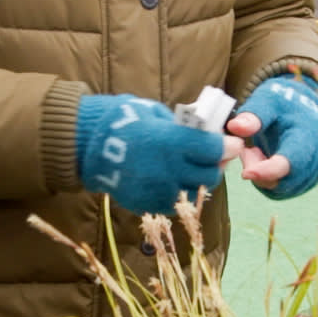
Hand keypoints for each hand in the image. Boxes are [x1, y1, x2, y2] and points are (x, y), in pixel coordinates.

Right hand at [76, 91, 228, 215]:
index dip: (228, 147)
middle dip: (216, 166)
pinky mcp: (146, 204)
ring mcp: (157, 190)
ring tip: (195, 170)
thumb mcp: (153, 112)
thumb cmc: (120, 120)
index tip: (232, 144)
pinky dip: (179, 194)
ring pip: (194, 193)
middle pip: (209, 176)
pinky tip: (174, 181)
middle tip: (215, 158)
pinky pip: (174, 204)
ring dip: (199, 182)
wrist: (85, 146)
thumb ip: (180, 125)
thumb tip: (203, 131)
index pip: (214, 149)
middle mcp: (168, 169)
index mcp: (172, 142)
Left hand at [226, 73, 317, 199]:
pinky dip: (265, 179)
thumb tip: (234, 127)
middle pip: (283, 182)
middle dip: (259, 171)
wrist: (304, 110)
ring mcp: (310, 174)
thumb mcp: (268, 102)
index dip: (267, 171)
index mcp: (307, 138)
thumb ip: (252, 115)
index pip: (289, 163)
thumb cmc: (284, 105)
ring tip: (256, 151)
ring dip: (261, 175)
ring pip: (279, 189)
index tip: (245, 173)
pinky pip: (278, 190)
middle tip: (248, 151)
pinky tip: (262, 160)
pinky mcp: (303, 182)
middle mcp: (314, 160)